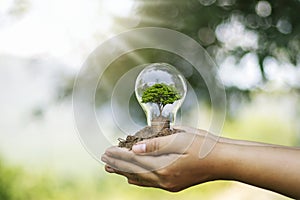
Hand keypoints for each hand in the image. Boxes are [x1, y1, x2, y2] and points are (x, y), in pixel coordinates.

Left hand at [101, 126, 222, 191]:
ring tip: (113, 169)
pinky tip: (133, 177)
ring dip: (126, 173)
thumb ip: (156, 145)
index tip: (106, 151)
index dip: (119, 155)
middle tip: (104, 161)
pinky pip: (151, 183)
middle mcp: (164, 179)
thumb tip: (135, 148)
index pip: (135, 161)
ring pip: (141, 179)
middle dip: (118, 165)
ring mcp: (169, 184)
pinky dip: (139, 179)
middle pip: (135, 172)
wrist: (223, 160)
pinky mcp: (175, 184)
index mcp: (164, 167)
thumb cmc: (203, 145)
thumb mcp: (179, 139)